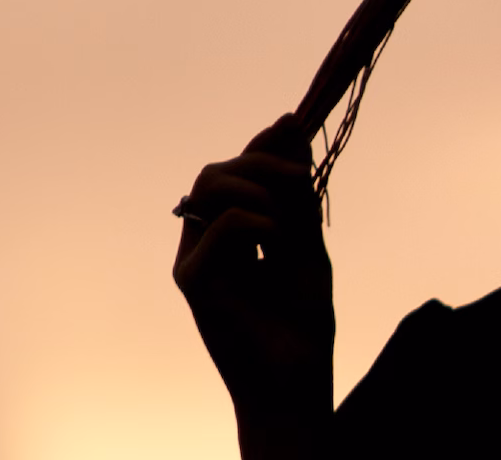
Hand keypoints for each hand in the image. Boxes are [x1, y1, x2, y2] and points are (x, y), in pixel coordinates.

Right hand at [172, 113, 334, 433]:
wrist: (296, 379)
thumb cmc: (302, 320)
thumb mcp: (308, 243)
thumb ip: (297, 194)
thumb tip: (292, 128)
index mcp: (236, 232)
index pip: (238, 172)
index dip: (262, 144)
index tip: (294, 121)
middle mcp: (209, 241)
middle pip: (216, 171)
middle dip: (260, 158)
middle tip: (301, 174)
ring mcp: (197, 259)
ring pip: (207, 186)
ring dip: (256, 180)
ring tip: (291, 204)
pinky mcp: (192, 281)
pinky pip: (215, 226)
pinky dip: (252, 219)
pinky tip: (276, 239)